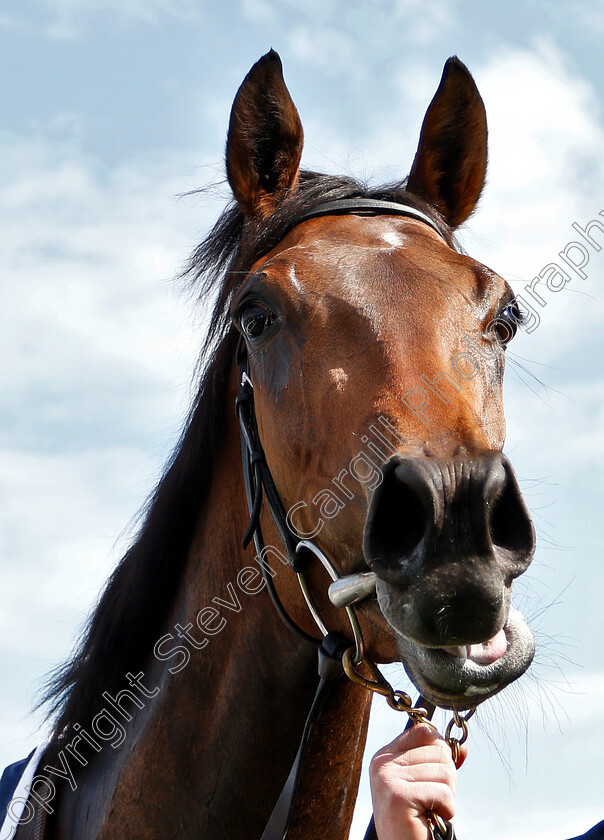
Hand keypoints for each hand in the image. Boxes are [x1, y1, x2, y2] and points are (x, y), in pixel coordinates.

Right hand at [369, 723, 467, 839]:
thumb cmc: (415, 820)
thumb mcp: (425, 784)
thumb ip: (440, 763)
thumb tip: (463, 749)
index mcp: (385, 757)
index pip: (424, 731)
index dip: (441, 750)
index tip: (437, 774)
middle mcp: (382, 764)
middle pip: (439, 750)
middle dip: (447, 778)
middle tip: (433, 799)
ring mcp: (388, 780)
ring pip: (445, 771)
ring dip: (448, 796)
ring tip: (432, 809)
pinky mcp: (399, 797)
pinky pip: (443, 792)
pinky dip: (447, 809)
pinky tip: (432, 818)